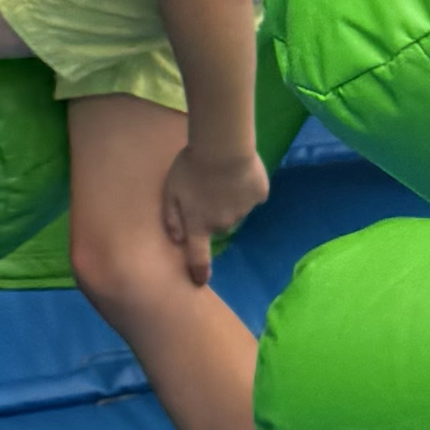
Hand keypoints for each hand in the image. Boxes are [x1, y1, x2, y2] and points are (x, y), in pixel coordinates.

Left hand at [158, 142, 269, 282]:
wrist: (223, 148)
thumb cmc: (191, 168)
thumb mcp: (170, 191)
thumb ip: (172, 217)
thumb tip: (177, 239)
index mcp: (199, 225)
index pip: (198, 256)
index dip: (199, 270)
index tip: (200, 281)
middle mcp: (222, 224)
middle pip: (218, 224)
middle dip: (213, 212)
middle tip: (206, 188)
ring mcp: (244, 211)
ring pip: (236, 209)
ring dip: (230, 198)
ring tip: (223, 174)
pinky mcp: (259, 195)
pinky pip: (253, 195)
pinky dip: (248, 187)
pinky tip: (240, 171)